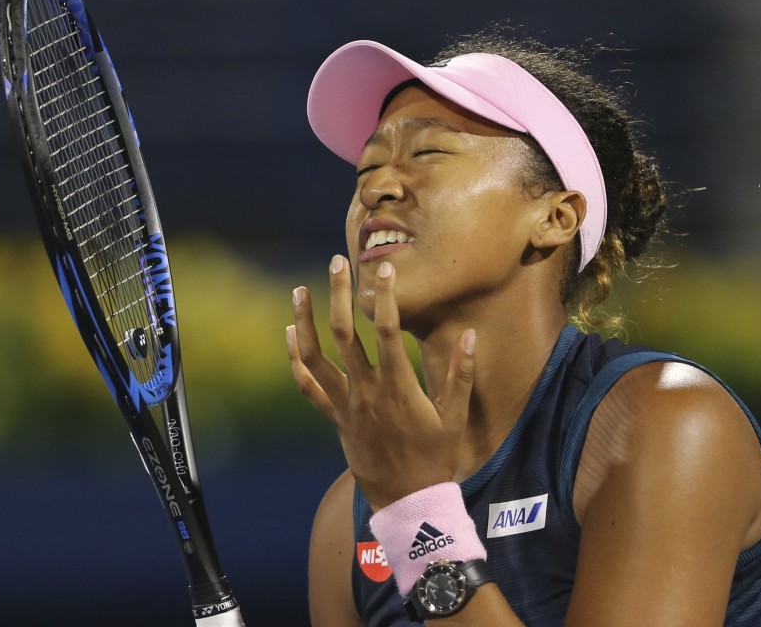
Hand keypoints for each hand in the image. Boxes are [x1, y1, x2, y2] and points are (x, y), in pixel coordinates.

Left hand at [286, 255, 476, 510]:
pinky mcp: (334, 416)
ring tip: (300, 290)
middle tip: (337, 260)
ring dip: (305, 321)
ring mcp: (345, 404)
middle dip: (339, 293)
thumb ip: (461, 374)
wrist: (406, 499)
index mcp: (397, 387)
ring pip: (316, 356)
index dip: (385, 297)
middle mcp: (366, 390)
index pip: (388, 331)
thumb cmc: (435, 457)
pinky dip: (296, 359)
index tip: (384, 269)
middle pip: (345, 333)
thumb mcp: (454, 417)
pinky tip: (290, 333)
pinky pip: (308, 385)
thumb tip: (470, 334)